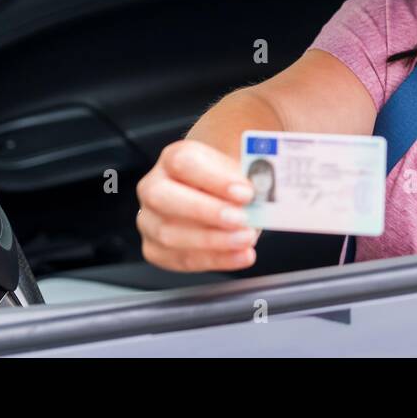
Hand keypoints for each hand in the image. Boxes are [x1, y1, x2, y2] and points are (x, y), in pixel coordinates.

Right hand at [136, 138, 261, 272]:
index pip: (184, 162)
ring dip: (213, 240)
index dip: (215, 178)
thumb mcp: (240, 166)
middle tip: (242, 219)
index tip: (245, 191)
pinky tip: (239, 255)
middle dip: (207, 211)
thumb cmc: (227, 180)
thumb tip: (266, 187)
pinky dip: (215, 259)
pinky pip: (180, 259)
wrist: (217, 194)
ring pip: (170, 234)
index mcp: (174, 158)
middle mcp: (154, 186)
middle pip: (165, 197)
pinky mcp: (155, 249)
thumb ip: (250, 172)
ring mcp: (150, 220)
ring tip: (246, 239)